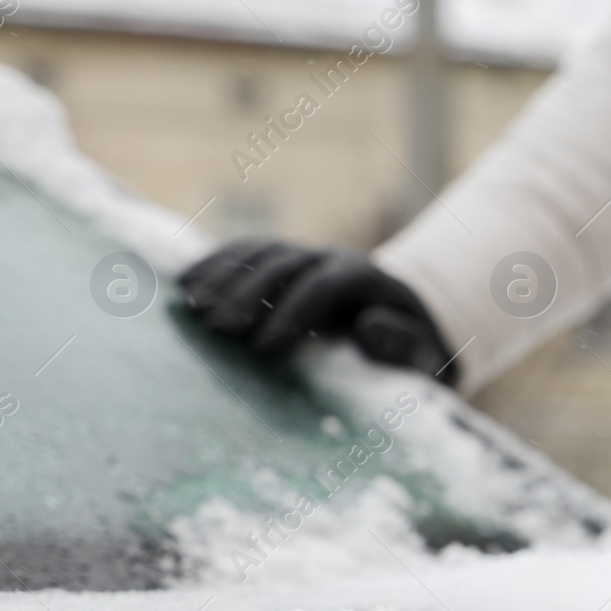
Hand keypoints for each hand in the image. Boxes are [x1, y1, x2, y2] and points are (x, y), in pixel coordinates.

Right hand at [178, 239, 457, 382]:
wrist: (405, 326)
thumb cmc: (415, 353)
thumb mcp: (425, 357)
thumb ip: (405, 346)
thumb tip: (368, 328)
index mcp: (370, 281)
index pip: (328, 284)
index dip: (296, 312)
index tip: (265, 347)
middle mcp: (333, 258)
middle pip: (287, 264)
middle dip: (250, 295)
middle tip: (219, 331)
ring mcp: (304, 256)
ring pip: (260, 253)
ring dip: (224, 278)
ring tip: (195, 311)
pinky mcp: (281, 262)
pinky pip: (243, 253)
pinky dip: (214, 265)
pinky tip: (185, 286)